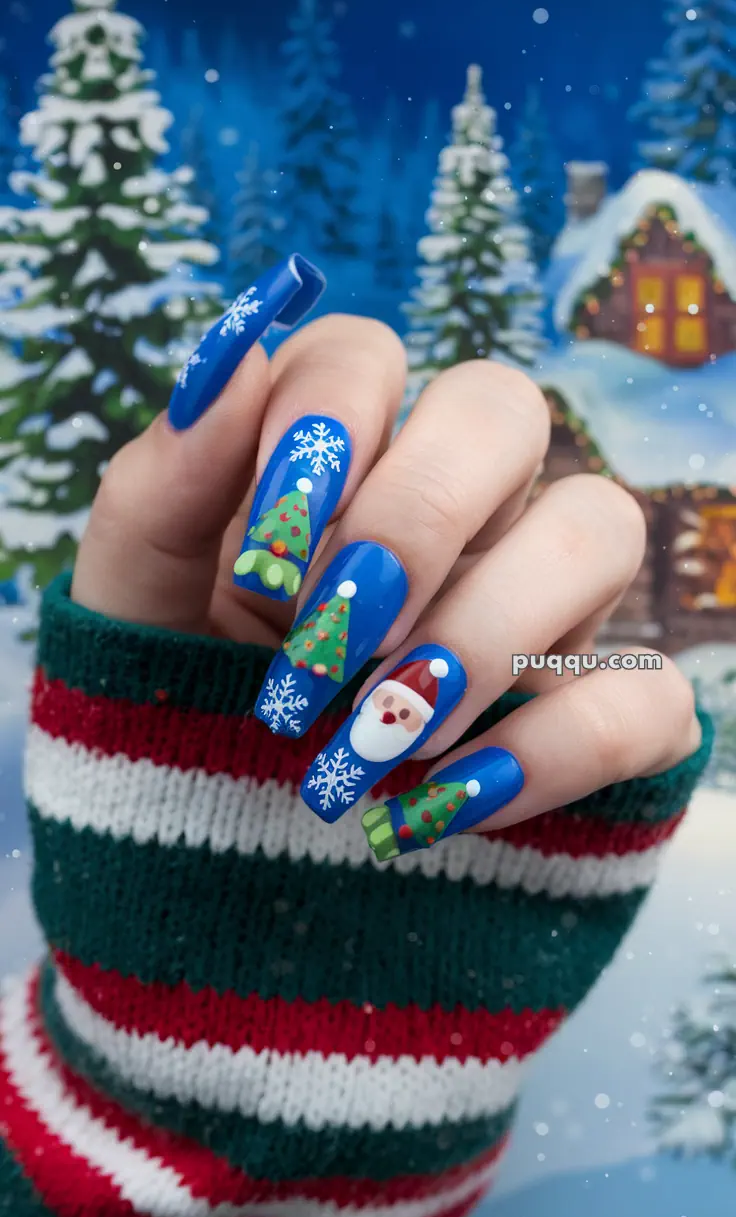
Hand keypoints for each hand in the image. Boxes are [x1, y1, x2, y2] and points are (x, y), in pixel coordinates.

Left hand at [72, 289, 701, 851]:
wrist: (211, 864)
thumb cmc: (173, 708)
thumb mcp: (136, 607)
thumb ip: (162, 482)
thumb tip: (230, 352)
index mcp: (339, 462)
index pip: (364, 360)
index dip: (321, 432)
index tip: (260, 563)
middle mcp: (454, 511)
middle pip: (504, 407)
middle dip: (414, 517)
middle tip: (328, 640)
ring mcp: (538, 605)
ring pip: (601, 526)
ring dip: (486, 632)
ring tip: (376, 737)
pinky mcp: (595, 714)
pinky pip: (649, 698)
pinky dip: (553, 752)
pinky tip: (438, 805)